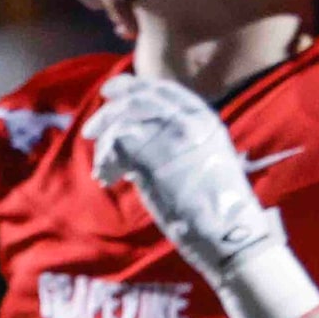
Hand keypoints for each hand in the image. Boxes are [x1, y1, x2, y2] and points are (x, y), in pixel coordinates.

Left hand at [86, 74, 283, 281]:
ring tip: (103, 168)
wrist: (228, 230)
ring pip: (123, 122)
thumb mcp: (203, 159)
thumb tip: (134, 136)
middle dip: (109, 111)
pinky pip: (117, 148)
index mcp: (204, 119)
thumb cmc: (214, 204)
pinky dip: (106, 163)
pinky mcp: (153, 159)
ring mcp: (171, 138)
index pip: (163, 90)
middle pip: (138, 99)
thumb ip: (176, 142)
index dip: (133, 87)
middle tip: (90, 129)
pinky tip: (107, 178)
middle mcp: (189, 121)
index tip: (113, 91)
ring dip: (104, 145)